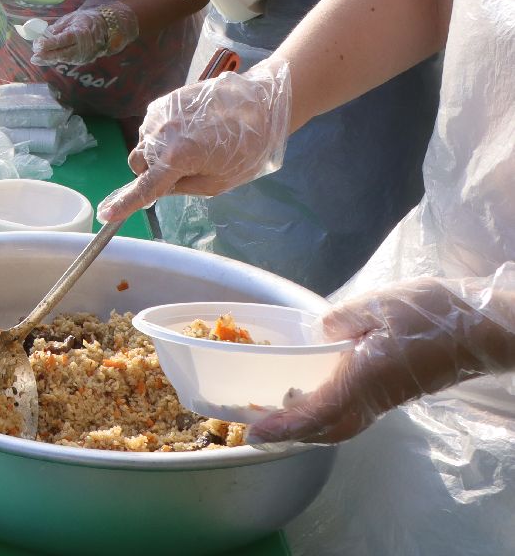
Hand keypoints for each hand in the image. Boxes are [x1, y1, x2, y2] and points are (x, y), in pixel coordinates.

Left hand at [32, 0, 137, 65]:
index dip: (49, 44)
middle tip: (33, 57)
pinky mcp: (83, 60)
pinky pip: (68, 60)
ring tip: (36, 59)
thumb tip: (44, 35)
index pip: (62, 40)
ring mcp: (84, 55)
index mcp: (80, 33)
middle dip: (47, 56)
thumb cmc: (86, 20)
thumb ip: (59, 27)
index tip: (37, 44)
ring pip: (64, 59)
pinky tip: (45, 59)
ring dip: (49, 60)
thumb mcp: (72, 18)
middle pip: (62, 53)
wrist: (107, 29)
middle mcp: (82, 46)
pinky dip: (56, 59)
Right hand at [96, 57, 292, 223]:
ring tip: (193, 145)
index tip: (106, 214)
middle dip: (151, 171)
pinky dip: (163, 134)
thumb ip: (183, 187)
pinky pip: (152, 126)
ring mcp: (158, 114)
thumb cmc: (247, 149)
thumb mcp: (218, 182)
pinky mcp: (163, 101)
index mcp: (175, 158)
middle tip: (182, 171)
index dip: (124, 203)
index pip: (144, 186)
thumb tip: (160, 187)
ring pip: (144, 144)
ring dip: (158, 151)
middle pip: (138, 163)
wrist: (261, 104)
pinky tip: (190, 129)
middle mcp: (159, 134)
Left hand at [250, 272, 514, 444]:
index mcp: (363, 381)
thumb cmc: (431, 316)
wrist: (481, 330)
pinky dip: (327, 411)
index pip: (316, 413)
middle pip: (326, 429)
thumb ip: (341, 318)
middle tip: (257, 425)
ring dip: (309, 424)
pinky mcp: (394, 392)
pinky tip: (314, 391)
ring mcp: (386, 398)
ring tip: (278, 408)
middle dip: (291, 432)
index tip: (256, 433)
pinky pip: (354, 412)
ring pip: (341, 424)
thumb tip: (319, 330)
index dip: (284, 426)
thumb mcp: (378, 305)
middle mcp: (372, 398)